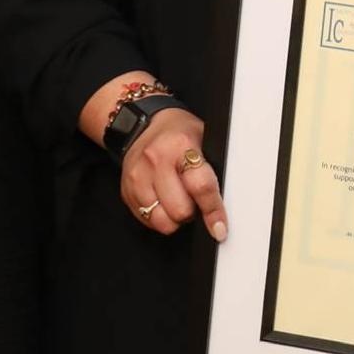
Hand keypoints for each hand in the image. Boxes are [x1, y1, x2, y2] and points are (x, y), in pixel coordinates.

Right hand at [121, 107, 226, 239]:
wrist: (144, 124)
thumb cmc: (179, 134)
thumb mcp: (203, 139)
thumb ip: (214, 168)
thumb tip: (227, 202)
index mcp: (181, 145)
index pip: (200, 186)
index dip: (212, 211)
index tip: (219, 228)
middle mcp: (156, 160)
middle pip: (180, 209)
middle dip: (192, 212)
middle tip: (194, 200)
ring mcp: (138, 176)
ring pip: (162, 220)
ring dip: (175, 217)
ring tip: (179, 199)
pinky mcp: (126, 190)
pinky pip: (146, 219)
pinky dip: (159, 217)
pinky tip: (164, 201)